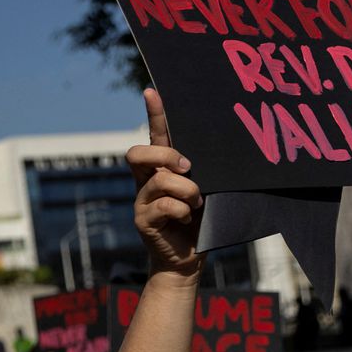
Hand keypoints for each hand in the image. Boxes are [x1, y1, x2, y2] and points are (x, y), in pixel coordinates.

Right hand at [127, 89, 202, 277]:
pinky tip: (189, 219)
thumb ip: (204, 173)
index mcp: (162, 168)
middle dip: (165, 155)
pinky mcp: (143, 220)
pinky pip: (164, 206)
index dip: (154, 113)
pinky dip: (183, 211)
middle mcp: (146, 180)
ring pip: (160, 180)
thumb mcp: (207, 190)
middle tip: (188, 167)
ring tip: (198, 202)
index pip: (155, 134)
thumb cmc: (201, 222)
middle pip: (138, 152)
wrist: (188, 260)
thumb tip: (213, 155)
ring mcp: (141, 200)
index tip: (153, 91)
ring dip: (187, 190)